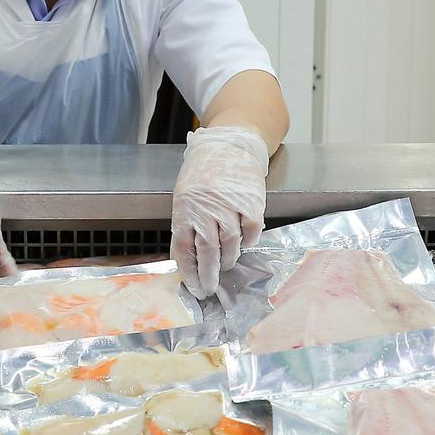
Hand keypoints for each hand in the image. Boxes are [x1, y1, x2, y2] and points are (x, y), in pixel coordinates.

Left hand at [171, 125, 269, 297]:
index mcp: (185, 209)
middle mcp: (206, 210)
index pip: (184, 249)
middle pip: (207, 253)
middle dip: (208, 276)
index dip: (189, 273)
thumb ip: (186, 224)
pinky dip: (247, 243)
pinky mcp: (251, 204)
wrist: (229, 145)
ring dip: (228, 260)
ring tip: (226, 265)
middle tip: (210, 289)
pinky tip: (243, 244)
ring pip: (230, 246)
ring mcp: (229, 207)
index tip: (194, 287)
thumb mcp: (184, 196)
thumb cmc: (203, 171)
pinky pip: (250, 233)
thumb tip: (188, 258)